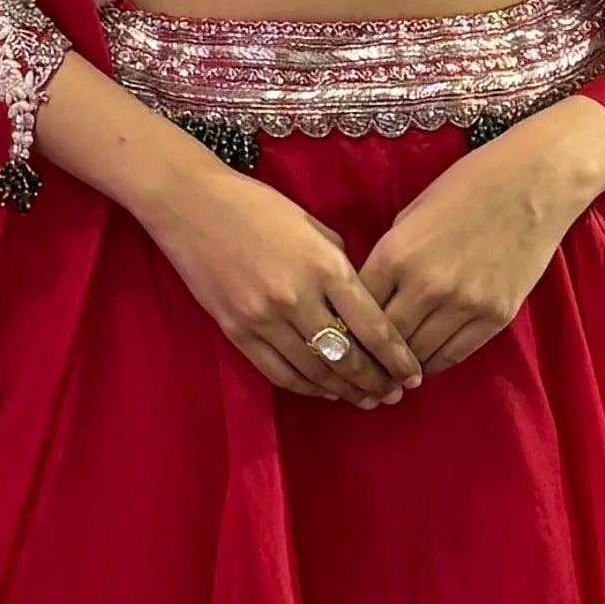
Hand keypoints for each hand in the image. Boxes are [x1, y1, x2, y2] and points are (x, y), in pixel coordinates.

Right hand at [135, 151, 419, 401]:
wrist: (191, 205)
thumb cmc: (259, 206)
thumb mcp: (314, 227)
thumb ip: (341, 267)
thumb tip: (360, 305)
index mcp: (325, 266)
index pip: (373, 326)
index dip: (397, 357)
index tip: (413, 373)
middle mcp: (297, 298)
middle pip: (348, 357)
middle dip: (376, 381)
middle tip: (394, 393)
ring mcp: (264, 319)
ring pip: (315, 372)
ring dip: (345, 390)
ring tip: (366, 399)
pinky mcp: (237, 332)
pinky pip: (279, 373)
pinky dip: (307, 387)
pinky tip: (325, 390)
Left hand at [357, 96, 604, 375]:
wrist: (535, 182)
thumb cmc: (469, 185)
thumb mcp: (412, 214)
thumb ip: (390, 256)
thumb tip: (370, 295)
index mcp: (397, 254)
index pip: (357, 309)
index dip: (345, 328)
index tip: (339, 340)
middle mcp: (427, 286)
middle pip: (385, 341)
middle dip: (368, 358)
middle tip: (356, 371)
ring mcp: (464, 305)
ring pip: (418, 356)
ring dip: (399, 369)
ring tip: (386, 379)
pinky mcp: (495, 317)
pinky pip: (454, 355)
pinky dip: (433, 365)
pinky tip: (421, 368)